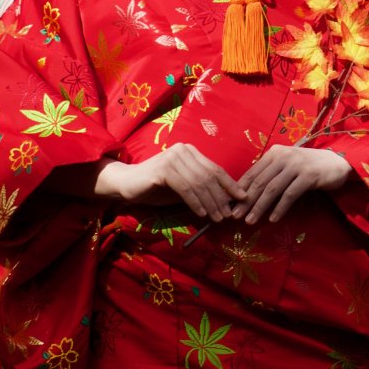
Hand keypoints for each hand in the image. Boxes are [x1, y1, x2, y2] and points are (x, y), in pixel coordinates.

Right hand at [96, 145, 242, 224]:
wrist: (126, 184)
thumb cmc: (156, 187)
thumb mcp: (183, 188)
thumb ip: (201, 189)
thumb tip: (226, 202)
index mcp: (190, 151)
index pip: (215, 168)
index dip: (231, 184)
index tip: (242, 199)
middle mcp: (183, 150)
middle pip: (209, 176)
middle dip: (220, 198)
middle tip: (227, 215)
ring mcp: (173, 157)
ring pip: (199, 183)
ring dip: (210, 203)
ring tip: (217, 218)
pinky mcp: (163, 169)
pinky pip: (185, 188)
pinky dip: (195, 202)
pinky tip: (201, 214)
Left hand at [238, 146, 352, 224]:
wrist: (337, 163)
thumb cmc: (309, 166)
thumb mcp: (287, 166)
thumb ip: (271, 174)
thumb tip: (248, 193)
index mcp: (274, 153)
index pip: (253, 173)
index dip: (240, 190)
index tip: (230, 205)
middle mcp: (283, 156)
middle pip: (260, 182)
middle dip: (246, 201)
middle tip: (235, 216)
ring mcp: (296, 165)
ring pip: (272, 189)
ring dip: (260, 207)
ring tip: (250, 220)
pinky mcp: (308, 176)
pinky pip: (290, 195)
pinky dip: (280, 208)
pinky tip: (273, 219)